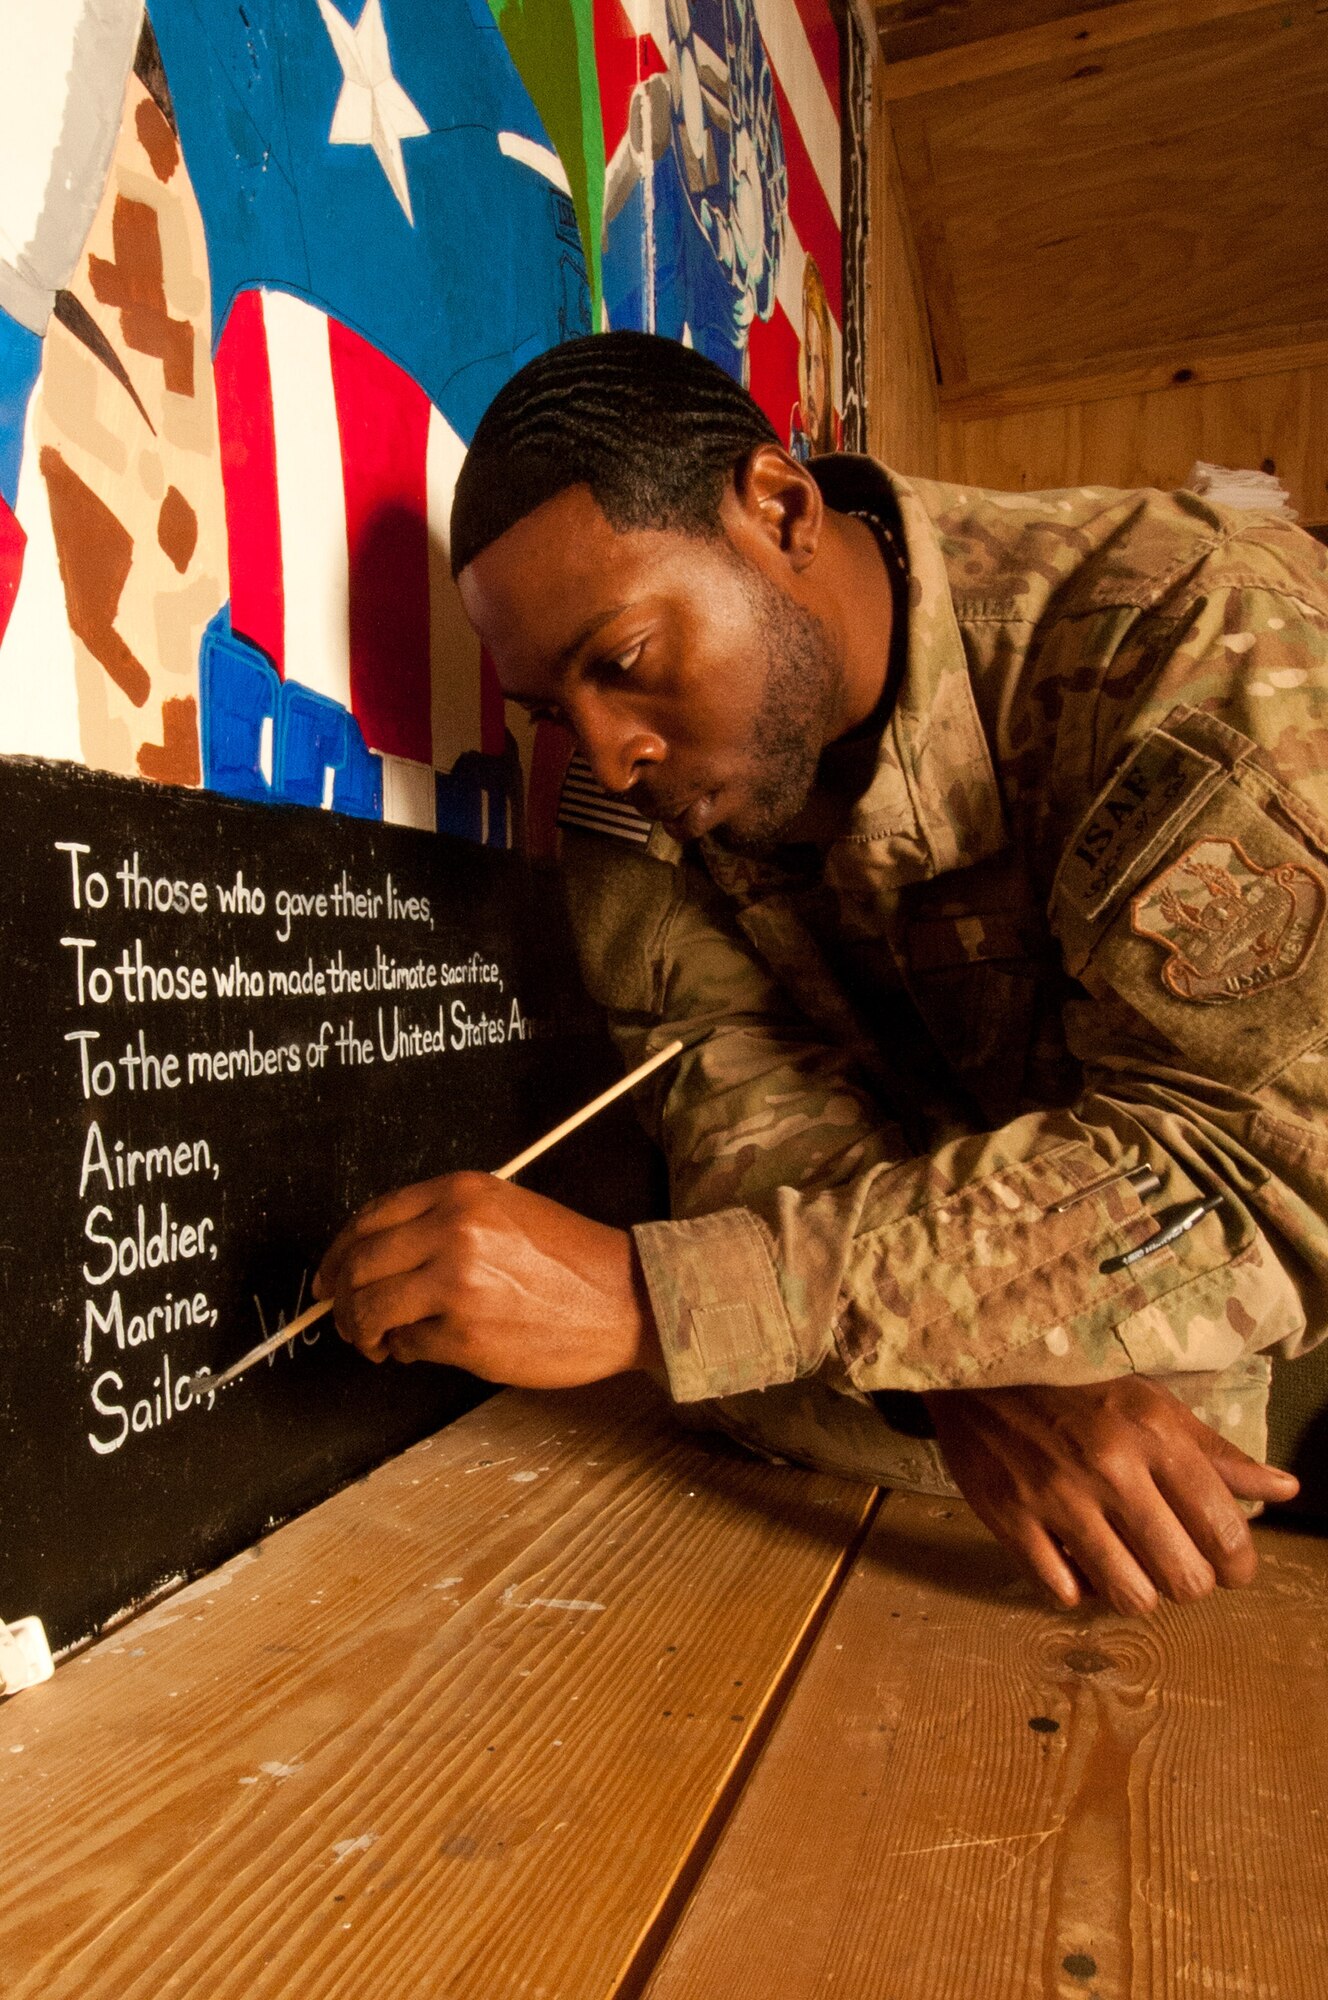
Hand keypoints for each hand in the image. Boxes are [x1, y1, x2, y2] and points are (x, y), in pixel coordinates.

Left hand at [313, 1171, 659, 1386]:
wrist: (627, 1298)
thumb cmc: (571, 1260)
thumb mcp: (505, 1211)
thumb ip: (441, 1223)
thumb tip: (371, 1258)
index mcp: (461, 1193)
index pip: (369, 1219)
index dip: (338, 1253)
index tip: (329, 1276)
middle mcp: (452, 1231)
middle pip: (358, 1265)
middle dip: (341, 1298)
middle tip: (344, 1316)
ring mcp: (456, 1284)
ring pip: (369, 1309)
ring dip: (362, 1331)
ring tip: (377, 1340)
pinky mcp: (464, 1335)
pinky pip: (407, 1345)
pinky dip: (403, 1351)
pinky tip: (422, 1347)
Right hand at [921, 1376, 1298, 1616]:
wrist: (981, 1357)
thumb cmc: (1078, 1379)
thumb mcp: (1154, 1402)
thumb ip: (1218, 1454)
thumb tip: (1286, 1489)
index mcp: (1156, 1436)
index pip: (1225, 1533)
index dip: (1238, 1565)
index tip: (1227, 1564)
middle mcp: (1111, 1470)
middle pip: (1184, 1578)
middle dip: (1189, 1582)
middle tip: (1175, 1564)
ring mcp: (1056, 1498)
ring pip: (1128, 1596)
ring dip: (1137, 1592)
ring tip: (1129, 1567)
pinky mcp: (1008, 1517)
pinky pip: (1061, 1591)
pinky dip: (1077, 1587)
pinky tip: (1077, 1559)